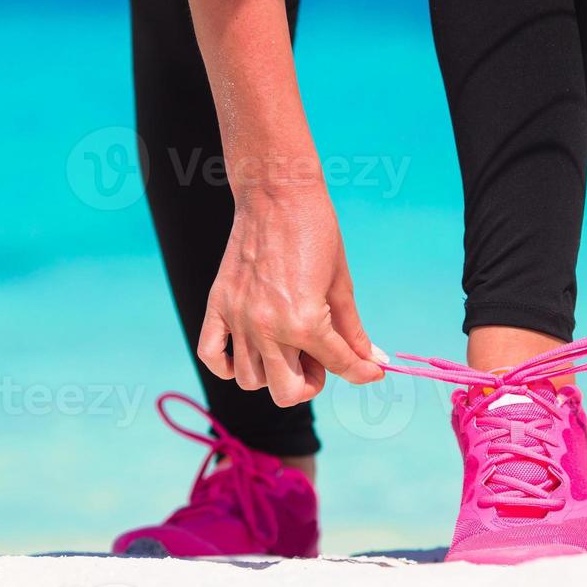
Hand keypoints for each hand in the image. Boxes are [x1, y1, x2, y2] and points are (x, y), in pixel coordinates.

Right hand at [196, 179, 384, 405]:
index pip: (340, 365)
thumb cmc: (316, 231)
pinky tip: (251, 349)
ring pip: (252, 381)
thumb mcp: (341, 283)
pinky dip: (229, 363)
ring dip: (275, 373)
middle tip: (320, 359)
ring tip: (289, 348)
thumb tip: (373, 362)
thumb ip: (353, 330)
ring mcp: (239, 318)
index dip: (362, 371)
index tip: (371, 371)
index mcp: (305, 321)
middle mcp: (268, 327)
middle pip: (288, 393)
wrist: (277, 194)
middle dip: (312, 383)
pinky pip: (212, 355)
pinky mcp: (218, 305)